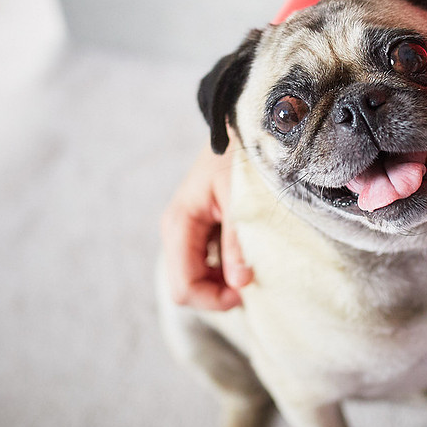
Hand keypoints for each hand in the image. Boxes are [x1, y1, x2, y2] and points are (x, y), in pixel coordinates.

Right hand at [160, 144, 251, 309]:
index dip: (213, 299)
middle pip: (185, 288)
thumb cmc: (239, 158)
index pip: (184, 286)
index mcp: (179, 224)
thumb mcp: (240, 198)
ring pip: (195, 279)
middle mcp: (176, 232)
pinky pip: (204, 265)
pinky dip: (224, 269)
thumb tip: (240, 284)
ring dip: (221, 283)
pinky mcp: (196, 231)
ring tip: (250, 266)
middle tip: (250, 284)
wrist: (236, 128)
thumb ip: (237, 242)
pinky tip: (243, 255)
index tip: (245, 292)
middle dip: (216, 294)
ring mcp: (184, 233)